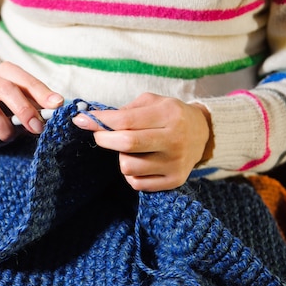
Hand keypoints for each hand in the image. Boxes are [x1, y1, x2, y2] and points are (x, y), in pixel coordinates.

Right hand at [0, 62, 63, 145]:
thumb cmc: (6, 113)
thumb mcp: (25, 106)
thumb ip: (41, 106)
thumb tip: (59, 106)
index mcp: (6, 74)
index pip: (25, 80)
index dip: (42, 92)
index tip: (57, 105)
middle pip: (7, 90)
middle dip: (25, 110)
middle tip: (37, 128)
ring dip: (5, 130)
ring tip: (8, 136)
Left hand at [72, 93, 212, 191]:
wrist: (204, 134)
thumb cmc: (170, 115)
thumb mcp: (153, 102)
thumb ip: (126, 110)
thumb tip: (94, 119)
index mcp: (168, 115)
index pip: (125, 120)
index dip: (99, 122)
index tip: (82, 120)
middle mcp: (174, 140)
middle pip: (126, 144)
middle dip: (104, 139)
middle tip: (100, 135)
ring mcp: (175, 163)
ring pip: (128, 167)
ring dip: (121, 158)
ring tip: (130, 150)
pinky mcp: (174, 181)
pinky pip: (137, 183)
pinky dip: (131, 174)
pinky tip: (139, 163)